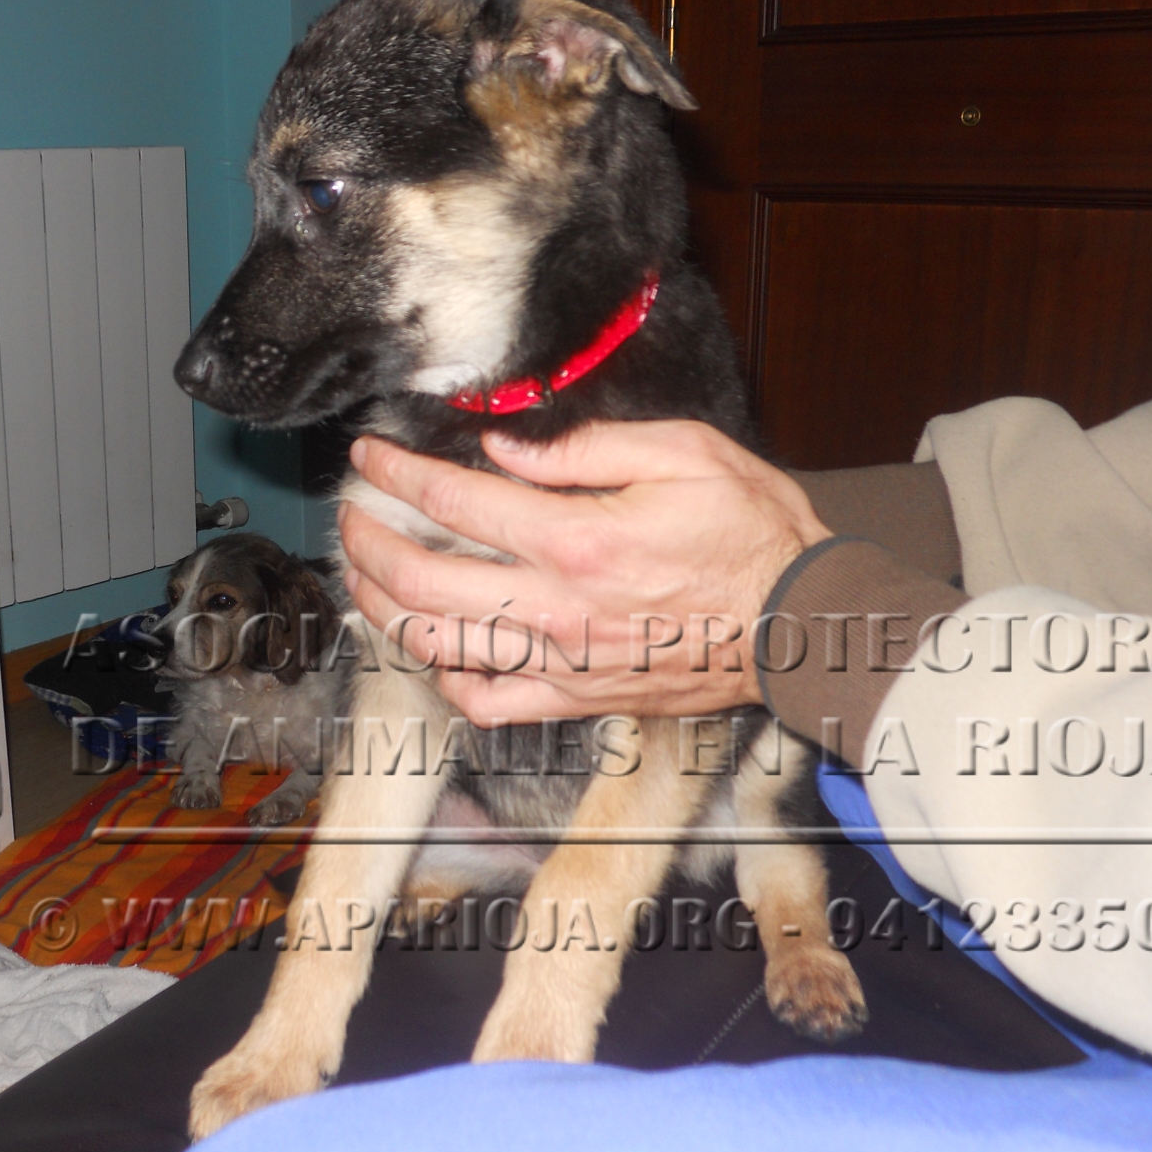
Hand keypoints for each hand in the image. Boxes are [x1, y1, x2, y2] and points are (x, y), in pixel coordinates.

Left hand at [339, 420, 830, 721]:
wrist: (801, 622)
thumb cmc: (752, 532)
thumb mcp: (685, 452)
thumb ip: (584, 447)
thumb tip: (502, 450)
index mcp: (580, 539)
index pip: (455, 503)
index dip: (396, 475)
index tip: (370, 455)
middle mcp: (558, 608)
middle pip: (421, 584)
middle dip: (367, 544)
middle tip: (351, 516)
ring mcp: (562, 662)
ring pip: (437, 648)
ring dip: (383, 608)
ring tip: (366, 575)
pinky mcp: (576, 698)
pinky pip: (486, 704)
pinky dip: (443, 678)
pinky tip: (432, 650)